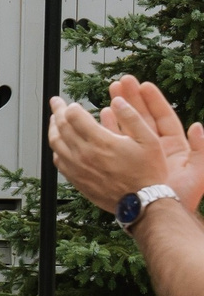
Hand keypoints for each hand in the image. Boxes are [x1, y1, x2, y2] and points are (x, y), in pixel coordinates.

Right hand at [102, 78, 203, 208]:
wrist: (160, 214)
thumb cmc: (181, 196)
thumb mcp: (198, 171)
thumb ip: (201, 148)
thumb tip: (198, 126)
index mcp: (174, 146)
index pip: (163, 117)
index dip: (154, 100)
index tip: (144, 84)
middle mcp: (155, 148)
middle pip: (143, 116)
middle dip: (133, 97)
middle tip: (122, 81)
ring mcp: (138, 153)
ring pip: (128, 125)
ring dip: (120, 108)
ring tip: (110, 91)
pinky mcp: (124, 161)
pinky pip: (115, 140)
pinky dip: (109, 127)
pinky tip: (102, 114)